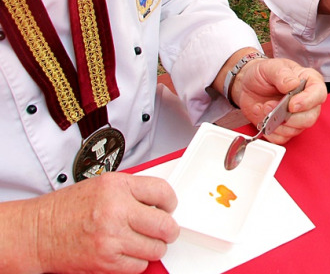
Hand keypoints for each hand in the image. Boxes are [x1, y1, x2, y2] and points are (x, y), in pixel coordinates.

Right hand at [6, 173, 178, 273]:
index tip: (168, 207)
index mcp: (117, 187)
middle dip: (168, 228)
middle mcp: (116, 211)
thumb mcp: (103, 185)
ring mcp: (111, 238)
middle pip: (165, 224)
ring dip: (154, 246)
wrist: (38, 232)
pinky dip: (137, 261)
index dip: (170, 201)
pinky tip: (128, 251)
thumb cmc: (68, 208)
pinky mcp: (106, 262)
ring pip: (156, 248)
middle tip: (164, 228)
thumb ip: (132, 190)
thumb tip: (160, 202)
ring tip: (143, 240)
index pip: (163, 191)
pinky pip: (139, 265)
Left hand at [233, 58, 326, 143]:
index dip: (307, 102)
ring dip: (276, 122)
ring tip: (264, 108)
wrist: (247, 84)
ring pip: (296, 129)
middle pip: (310, 117)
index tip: (291, 105)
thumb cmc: (263, 74)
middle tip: (271, 105)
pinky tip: (263, 119)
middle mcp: (307, 101)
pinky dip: (270, 131)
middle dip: (288, 116)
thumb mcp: (271, 67)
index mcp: (309, 82)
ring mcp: (297, 116)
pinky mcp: (285, 128)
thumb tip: (292, 85)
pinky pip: (282, 138)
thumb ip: (282, 75)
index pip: (319, 94)